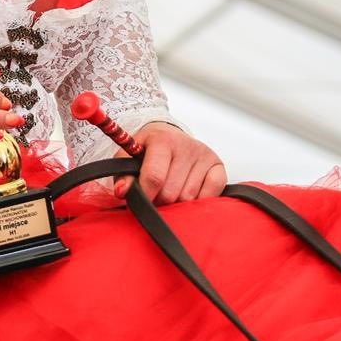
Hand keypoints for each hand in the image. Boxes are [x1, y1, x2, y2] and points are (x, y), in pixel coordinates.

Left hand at [112, 122, 226, 205]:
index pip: (155, 176)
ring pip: (188, 198)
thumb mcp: (129, 156)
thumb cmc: (147, 150)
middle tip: (155, 194)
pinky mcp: (219, 166)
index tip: (137, 204)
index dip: (144, 196)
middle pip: (171, 193)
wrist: (168, 136)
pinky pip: (210, 195)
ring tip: (171, 191)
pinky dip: (198, 201)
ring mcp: (204, 155)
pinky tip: (189, 192)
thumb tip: (122, 192)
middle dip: (159, 200)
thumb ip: (122, 174)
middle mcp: (186, 145)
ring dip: (177, 203)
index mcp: (162, 140)